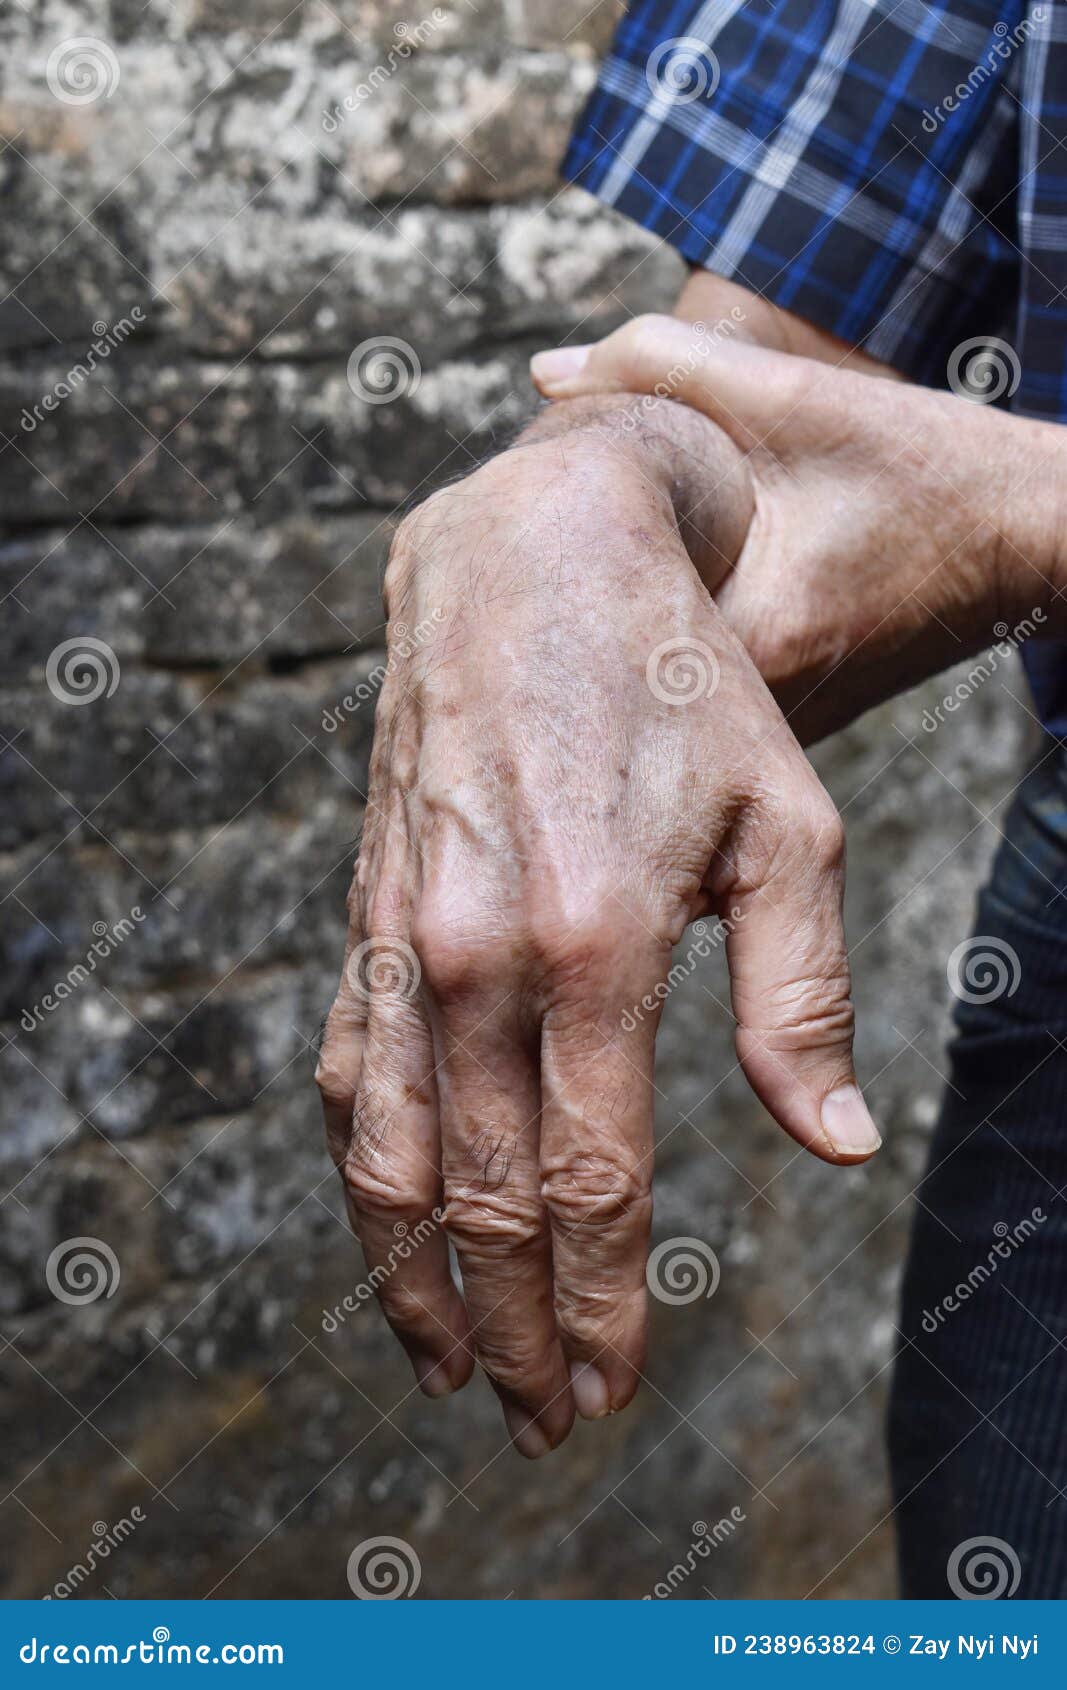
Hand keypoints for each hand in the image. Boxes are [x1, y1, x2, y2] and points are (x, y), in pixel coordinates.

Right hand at [316, 410, 879, 1458]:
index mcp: (598, 942)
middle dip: (520, 1327)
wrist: (530, 562)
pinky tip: (390, 1233)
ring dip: (415, 1282)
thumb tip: (836, 1149)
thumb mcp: (785, 828)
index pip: (591, 1179)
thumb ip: (799, 1001)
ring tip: (454, 1369)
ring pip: (387, 1158)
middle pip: (483, 1198)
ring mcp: (404, 938)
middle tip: (548, 1419)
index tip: (620, 1386)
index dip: (608, 1301)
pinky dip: (362, 1178)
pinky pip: (346, 1076)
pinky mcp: (366, 916)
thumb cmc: (681, 690)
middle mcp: (478, 955)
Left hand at [531, 317, 1066, 742]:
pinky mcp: (786, 724)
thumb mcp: (797, 395)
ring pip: (650, 699)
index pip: (599, 636)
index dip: (538, 580)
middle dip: (559, 614)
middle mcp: (762, 714)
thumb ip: (663, 366)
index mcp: (758, 639)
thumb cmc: (933, 469)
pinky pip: (689, 701)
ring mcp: (776, 731)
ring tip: (560, 574)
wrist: (1026, 538)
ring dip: (605, 638)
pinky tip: (633, 597)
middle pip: (611, 681)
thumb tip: (543, 373)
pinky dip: (655, 648)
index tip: (502, 534)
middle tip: (508, 554)